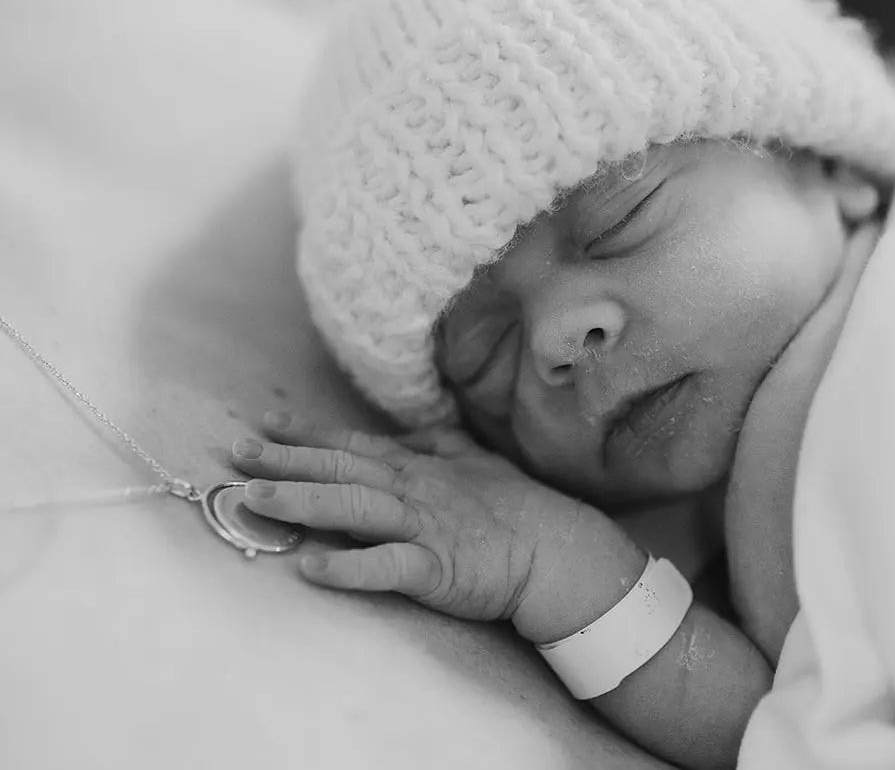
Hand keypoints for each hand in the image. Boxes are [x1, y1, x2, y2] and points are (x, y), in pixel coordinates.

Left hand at [230, 414, 644, 639]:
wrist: (557, 548)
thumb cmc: (515, 506)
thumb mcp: (475, 462)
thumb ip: (438, 445)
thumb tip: (412, 431)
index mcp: (418, 467)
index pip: (353, 445)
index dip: (308, 435)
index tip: (266, 425)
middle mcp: (412, 490)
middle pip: (340, 469)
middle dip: (286, 460)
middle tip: (237, 452)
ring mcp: (422, 527)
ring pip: (352, 508)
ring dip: (302, 501)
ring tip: (256, 498)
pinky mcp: (434, 568)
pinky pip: (386, 566)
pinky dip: (348, 567)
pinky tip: (310, 570)